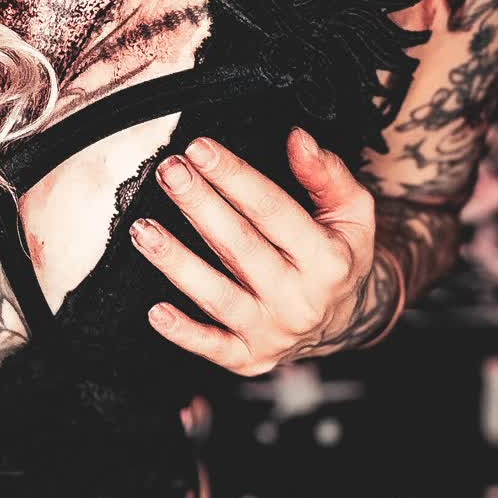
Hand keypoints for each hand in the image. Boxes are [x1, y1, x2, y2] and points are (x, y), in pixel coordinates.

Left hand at [129, 128, 378, 374]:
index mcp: (327, 259)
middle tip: (169, 173)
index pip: (272, 210)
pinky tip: (155, 310)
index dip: (233, 176)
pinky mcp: (250, 357)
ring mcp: (273, 331)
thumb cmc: (339, 258)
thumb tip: (298, 139)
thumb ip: (328, 175)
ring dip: (176, 262)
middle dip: (199, 205)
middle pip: (239, 246)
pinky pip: (212, 347)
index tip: (200, 149)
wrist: (343, 322)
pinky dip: (183, 332)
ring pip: (217, 296)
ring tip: (144, 230)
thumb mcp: (353, 214)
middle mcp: (300, 298)